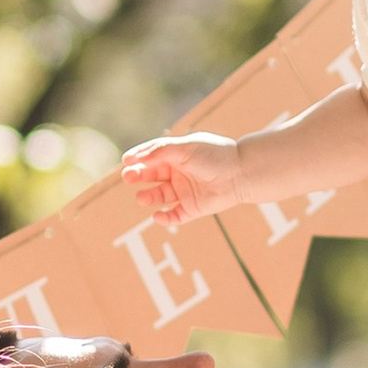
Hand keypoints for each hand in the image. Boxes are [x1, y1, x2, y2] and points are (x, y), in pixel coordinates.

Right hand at [120, 132, 241, 228]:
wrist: (241, 173)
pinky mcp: (192, 208)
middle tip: (128, 176)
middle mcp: (177, 173)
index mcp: (175, 155)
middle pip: (150, 175)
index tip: (126, 160)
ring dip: (148, 197)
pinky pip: (174, 216)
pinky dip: (165, 218)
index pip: (150, 156)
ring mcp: (184, 191)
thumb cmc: (214, 155)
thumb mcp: (185, 149)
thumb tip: (137, 158)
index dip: (137, 158)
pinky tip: (157, 215)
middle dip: (137, 176)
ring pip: (159, 196)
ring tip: (142, 198)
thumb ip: (161, 151)